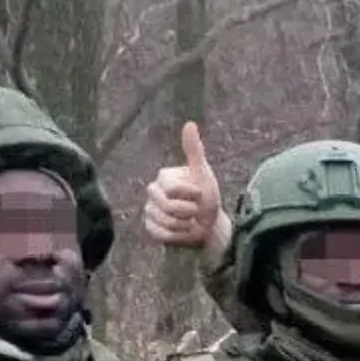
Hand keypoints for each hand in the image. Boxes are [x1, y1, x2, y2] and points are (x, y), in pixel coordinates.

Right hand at [142, 121, 231, 260]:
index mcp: (164, 177)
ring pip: (166, 222)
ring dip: (185, 225)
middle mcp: (153, 192)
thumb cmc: (207, 198)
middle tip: (195, 210)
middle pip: (167, 206)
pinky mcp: (151, 227)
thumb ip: (195, 151)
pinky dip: (177, 236)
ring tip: (190, 221)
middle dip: (188, 212)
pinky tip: (183, 231)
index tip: (199, 194)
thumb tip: (190, 124)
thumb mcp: (203, 174)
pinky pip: (161, 234)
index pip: (172, 189)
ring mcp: (150, 210)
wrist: (209, 225)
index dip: (191, 195)